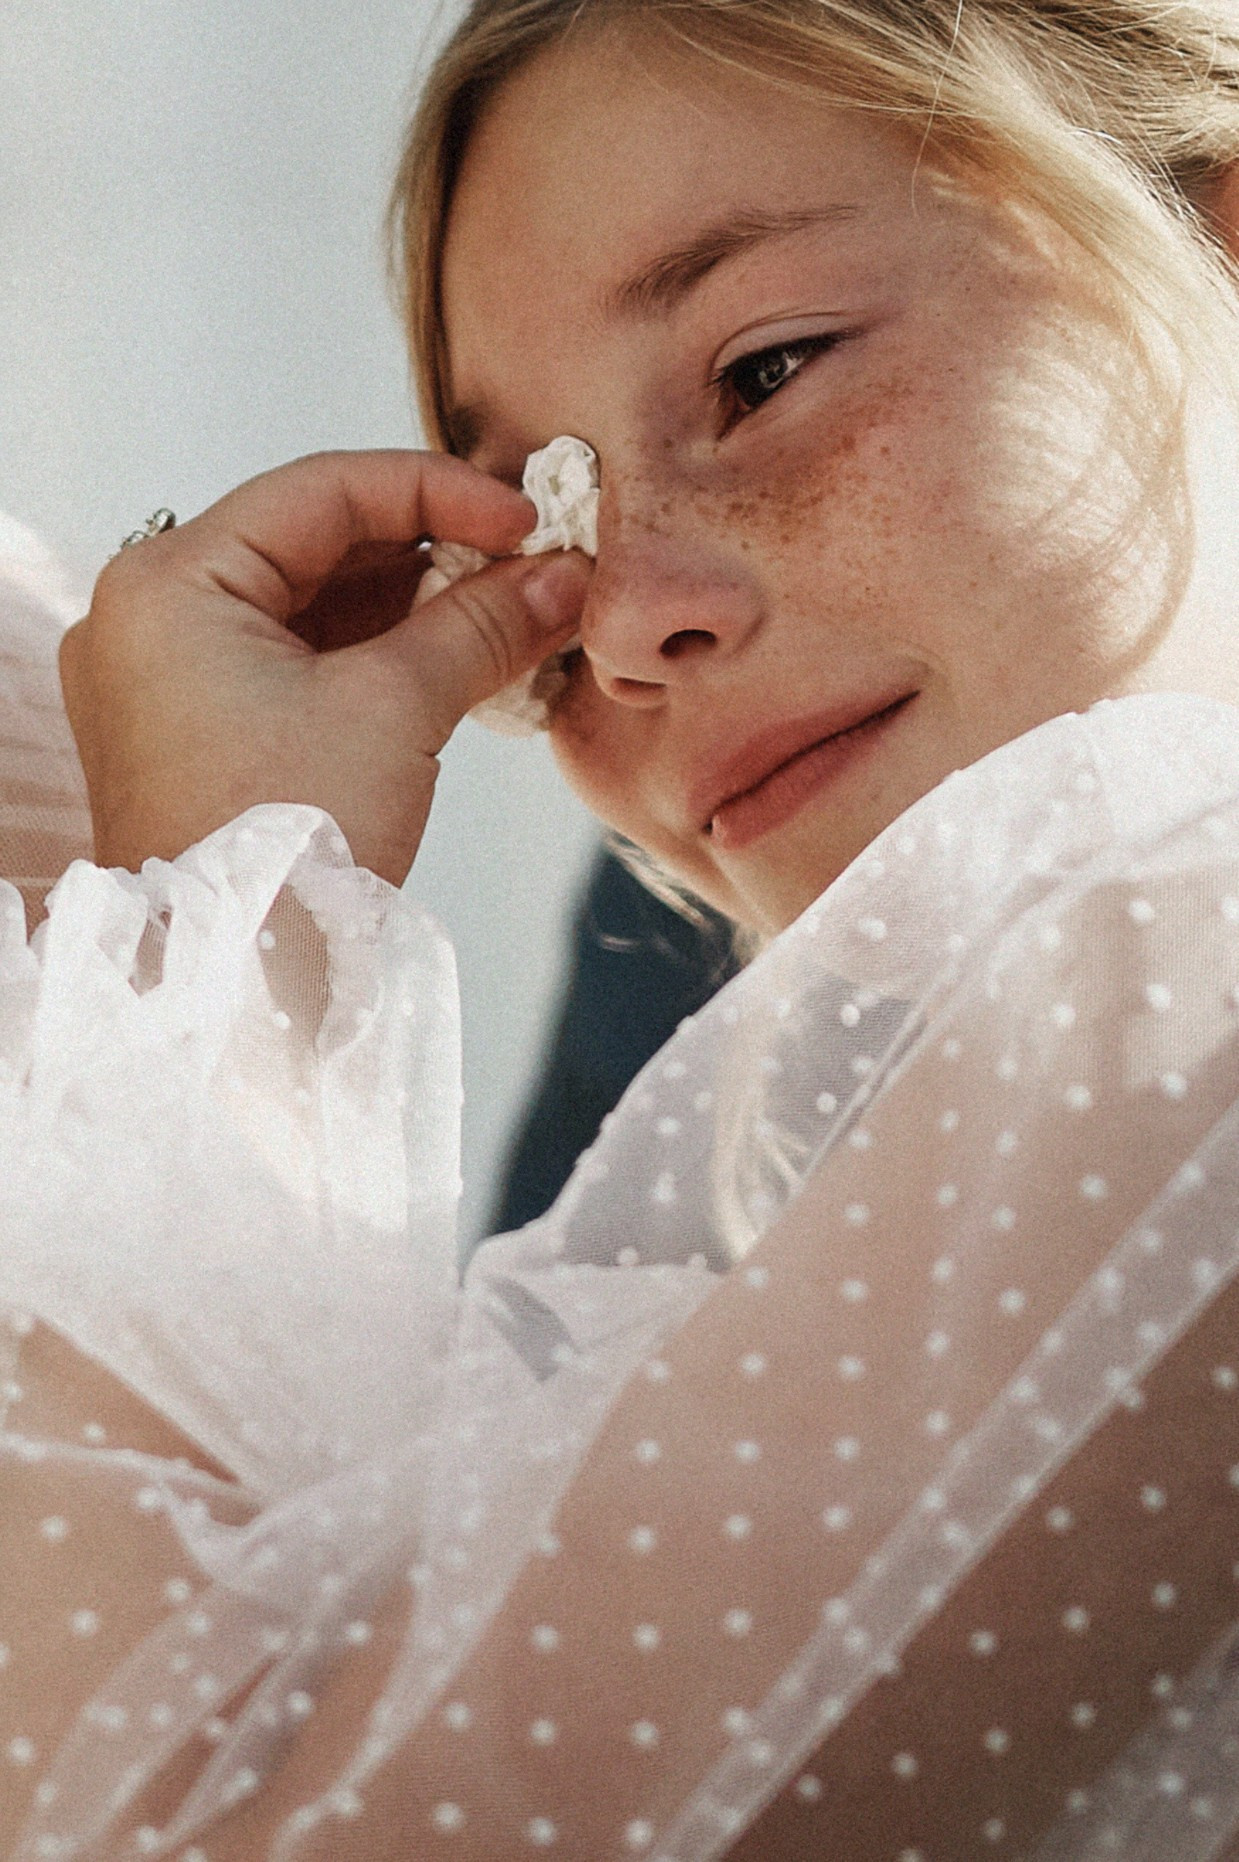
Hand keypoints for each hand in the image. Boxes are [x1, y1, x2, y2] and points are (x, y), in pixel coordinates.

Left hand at [59, 451, 590, 885]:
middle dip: (435, 554)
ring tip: (514, 615)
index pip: (323, 491)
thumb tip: (558, 575)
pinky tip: (462, 660)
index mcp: (171, 585)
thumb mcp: (396, 711)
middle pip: (317, 545)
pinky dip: (381, 658)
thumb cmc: (280, 849)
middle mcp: (153, 620)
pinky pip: (302, 664)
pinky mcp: (202, 734)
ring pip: (315, 606)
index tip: (525, 518)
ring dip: (417, 608)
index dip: (439, 493)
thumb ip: (482, 624)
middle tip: (531, 566)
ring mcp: (171, 681)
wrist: (235, 985)